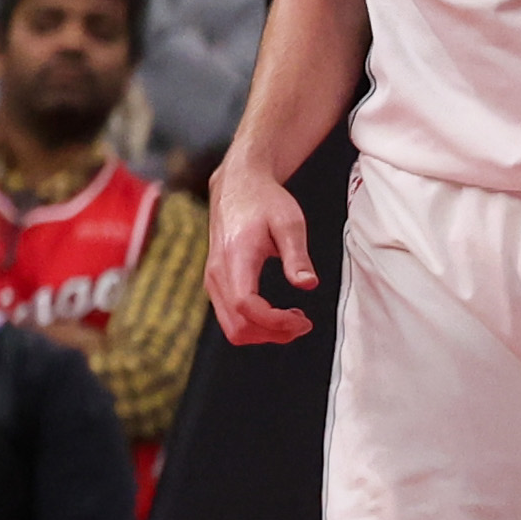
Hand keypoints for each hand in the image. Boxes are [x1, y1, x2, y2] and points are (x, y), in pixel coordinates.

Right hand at [206, 164, 317, 344]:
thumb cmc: (264, 201)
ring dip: (264, 333)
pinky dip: (254, 324)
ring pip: (231, 327)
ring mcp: (213, 279)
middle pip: (236, 326)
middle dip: (272, 334)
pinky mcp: (216, 282)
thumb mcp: (289, 223)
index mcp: (235, 257)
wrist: (237, 185)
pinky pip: (229, 317)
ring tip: (293, 319)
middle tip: (303, 323)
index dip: (274, 321)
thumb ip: (297, 256)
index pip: (245, 305)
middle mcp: (217, 272)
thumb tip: (308, 285)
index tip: (302, 319)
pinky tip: (277, 312)